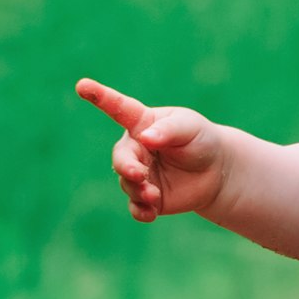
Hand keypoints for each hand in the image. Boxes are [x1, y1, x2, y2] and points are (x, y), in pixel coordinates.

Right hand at [76, 78, 226, 221]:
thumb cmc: (199, 139)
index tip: (82, 85)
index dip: (100, 96)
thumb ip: (168, 130)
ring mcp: (139, 173)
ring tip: (155, 195)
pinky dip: (140, 211)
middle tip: (140, 175)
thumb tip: (145, 138)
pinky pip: (136, 206)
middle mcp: (136, 148)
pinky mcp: (147, 197)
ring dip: (139, 190)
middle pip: (121, 158)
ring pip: (128, 183)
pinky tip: (150, 213)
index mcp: (142, 123)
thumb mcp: (189, 127)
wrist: (216, 171)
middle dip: (127, 168)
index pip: (118, 108)